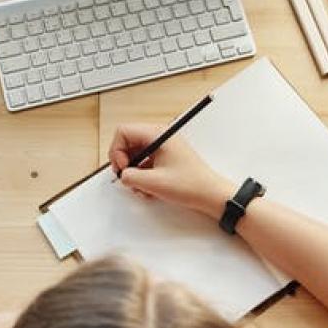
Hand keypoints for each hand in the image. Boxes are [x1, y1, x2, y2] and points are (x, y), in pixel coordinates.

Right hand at [108, 123, 234, 218]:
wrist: (211, 195)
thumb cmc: (191, 185)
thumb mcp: (153, 183)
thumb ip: (130, 176)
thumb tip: (122, 175)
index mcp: (158, 134)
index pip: (123, 132)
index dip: (117, 151)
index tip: (123, 168)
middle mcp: (160, 136)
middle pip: (128, 142)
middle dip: (124, 162)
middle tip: (127, 177)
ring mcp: (163, 147)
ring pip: (136, 153)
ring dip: (134, 171)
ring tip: (141, 186)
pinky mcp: (166, 157)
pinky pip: (145, 162)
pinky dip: (142, 174)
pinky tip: (149, 188)